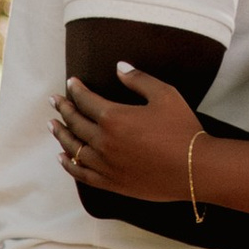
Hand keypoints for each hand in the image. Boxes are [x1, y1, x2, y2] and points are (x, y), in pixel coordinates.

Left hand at [56, 61, 205, 204]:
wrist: (195, 169)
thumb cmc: (183, 129)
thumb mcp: (165, 95)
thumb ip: (138, 79)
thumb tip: (119, 66)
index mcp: (113, 117)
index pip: (85, 100)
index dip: (76, 90)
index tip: (71, 83)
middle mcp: (103, 141)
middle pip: (75, 123)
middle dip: (63, 109)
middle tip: (54, 101)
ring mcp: (105, 164)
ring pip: (73, 148)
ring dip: (61, 135)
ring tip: (53, 126)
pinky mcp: (111, 182)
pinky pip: (82, 174)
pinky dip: (69, 165)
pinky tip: (63, 158)